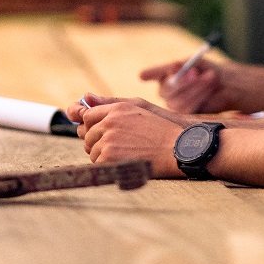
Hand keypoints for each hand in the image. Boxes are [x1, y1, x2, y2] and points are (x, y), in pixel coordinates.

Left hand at [75, 97, 197, 177]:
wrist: (177, 149)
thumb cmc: (161, 129)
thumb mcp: (138, 108)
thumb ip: (109, 103)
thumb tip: (85, 97)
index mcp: (116, 109)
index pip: (88, 116)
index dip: (93, 126)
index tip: (101, 134)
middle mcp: (109, 122)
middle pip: (88, 134)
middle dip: (98, 142)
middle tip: (119, 147)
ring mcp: (108, 140)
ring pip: (91, 150)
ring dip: (103, 155)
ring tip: (125, 154)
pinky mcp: (109, 157)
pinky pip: (97, 163)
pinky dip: (107, 166)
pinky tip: (124, 163)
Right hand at [142, 58, 232, 113]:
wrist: (224, 83)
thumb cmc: (206, 69)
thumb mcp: (195, 63)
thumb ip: (184, 65)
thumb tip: (175, 67)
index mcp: (164, 74)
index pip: (154, 74)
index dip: (150, 74)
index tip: (142, 76)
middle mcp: (166, 90)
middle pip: (167, 90)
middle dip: (181, 81)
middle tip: (194, 72)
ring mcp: (174, 104)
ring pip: (180, 100)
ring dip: (196, 87)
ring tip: (210, 76)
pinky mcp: (185, 114)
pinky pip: (189, 107)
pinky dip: (201, 95)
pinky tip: (209, 87)